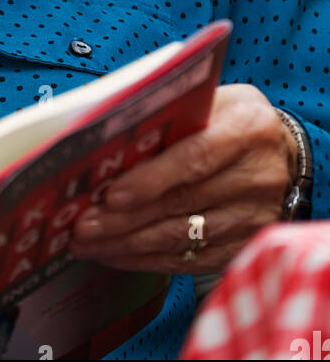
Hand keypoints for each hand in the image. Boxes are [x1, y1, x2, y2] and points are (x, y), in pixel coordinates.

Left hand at [69, 84, 298, 274]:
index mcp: (248, 129)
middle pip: (182, 202)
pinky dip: (146, 259)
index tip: (111, 194)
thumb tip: (109, 135)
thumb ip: (171, 115)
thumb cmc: (230, 121)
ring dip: (127, 242)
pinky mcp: (244, 248)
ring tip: (86, 241)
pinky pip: (188, 260)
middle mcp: (257, 177)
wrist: (280, 156)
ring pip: (180, 237)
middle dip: (125, 218)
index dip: (152, 178)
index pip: (195, 158)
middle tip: (82, 224)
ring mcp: (253, 218)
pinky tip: (114, 254)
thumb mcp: (212, 102)